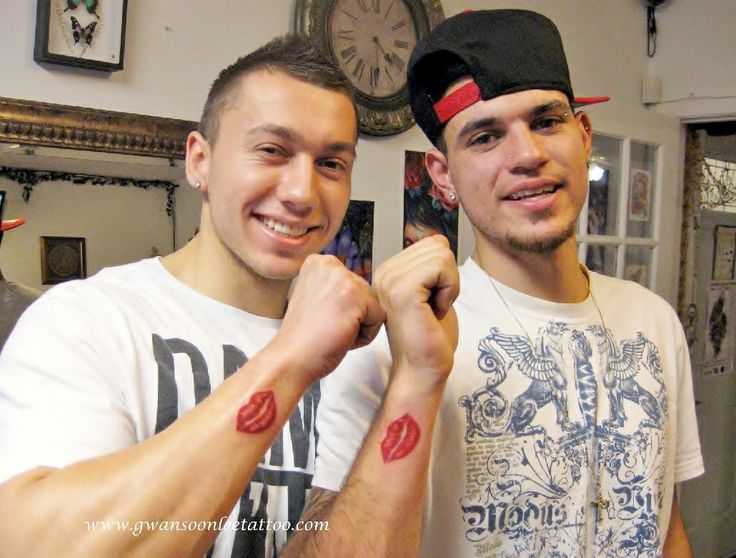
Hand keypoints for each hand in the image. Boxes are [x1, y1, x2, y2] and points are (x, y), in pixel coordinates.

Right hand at [274, 254, 384, 382]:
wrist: (291, 359)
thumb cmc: (303, 338)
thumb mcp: (316, 298)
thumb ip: (336, 288)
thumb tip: (362, 292)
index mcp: (319, 262)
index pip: (353, 284)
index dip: (342, 309)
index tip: (320, 317)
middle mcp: (331, 264)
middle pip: (365, 293)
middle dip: (352, 316)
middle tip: (326, 327)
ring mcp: (344, 278)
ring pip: (373, 305)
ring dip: (358, 325)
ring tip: (332, 331)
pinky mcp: (356, 296)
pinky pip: (379, 318)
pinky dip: (365, 335)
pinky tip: (341, 336)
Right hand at [373, 235, 458, 386]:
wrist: (423, 369)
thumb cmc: (431, 338)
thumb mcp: (433, 290)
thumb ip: (432, 265)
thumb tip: (439, 239)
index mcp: (389, 271)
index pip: (431, 243)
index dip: (444, 272)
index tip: (432, 301)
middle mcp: (384, 272)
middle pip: (437, 245)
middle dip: (448, 276)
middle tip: (434, 305)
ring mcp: (389, 279)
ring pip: (441, 254)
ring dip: (450, 284)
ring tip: (433, 309)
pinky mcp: (402, 289)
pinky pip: (441, 267)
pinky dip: (450, 289)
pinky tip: (436, 310)